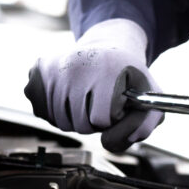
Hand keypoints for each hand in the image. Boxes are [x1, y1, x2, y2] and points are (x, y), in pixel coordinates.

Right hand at [25, 18, 162, 152]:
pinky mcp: (38, 71)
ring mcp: (54, 67)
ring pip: (61, 122)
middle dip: (93, 122)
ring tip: (87, 100)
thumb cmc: (129, 77)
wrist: (109, 47)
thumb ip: (145, 124)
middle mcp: (76, 64)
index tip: (116, 105)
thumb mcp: (149, 96)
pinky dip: (57, 113)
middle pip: (80, 124)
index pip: (100, 119)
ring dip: (76, 119)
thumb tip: (111, 142)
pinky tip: (70, 96)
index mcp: (107, 68)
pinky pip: (44, 113)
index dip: (111, 119)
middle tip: (101, 104)